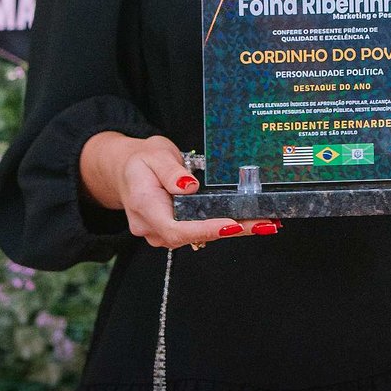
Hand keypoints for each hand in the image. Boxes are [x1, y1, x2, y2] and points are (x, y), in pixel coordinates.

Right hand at [80, 132, 279, 249]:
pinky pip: (198, 232)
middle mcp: (150, 227)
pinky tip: (248, 223)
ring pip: (198, 236)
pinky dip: (223, 227)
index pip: (176, 227)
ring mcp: (160, 232)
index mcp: (143, 206)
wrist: (125, 169)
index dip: (206, 229)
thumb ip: (170, 171)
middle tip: (265, 224)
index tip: (232, 225)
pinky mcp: (172, 231)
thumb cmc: (140, 160)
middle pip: (192, 236)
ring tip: (265, 223)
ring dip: (232, 231)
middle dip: (231, 231)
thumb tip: (188, 186)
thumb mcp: (154, 154)